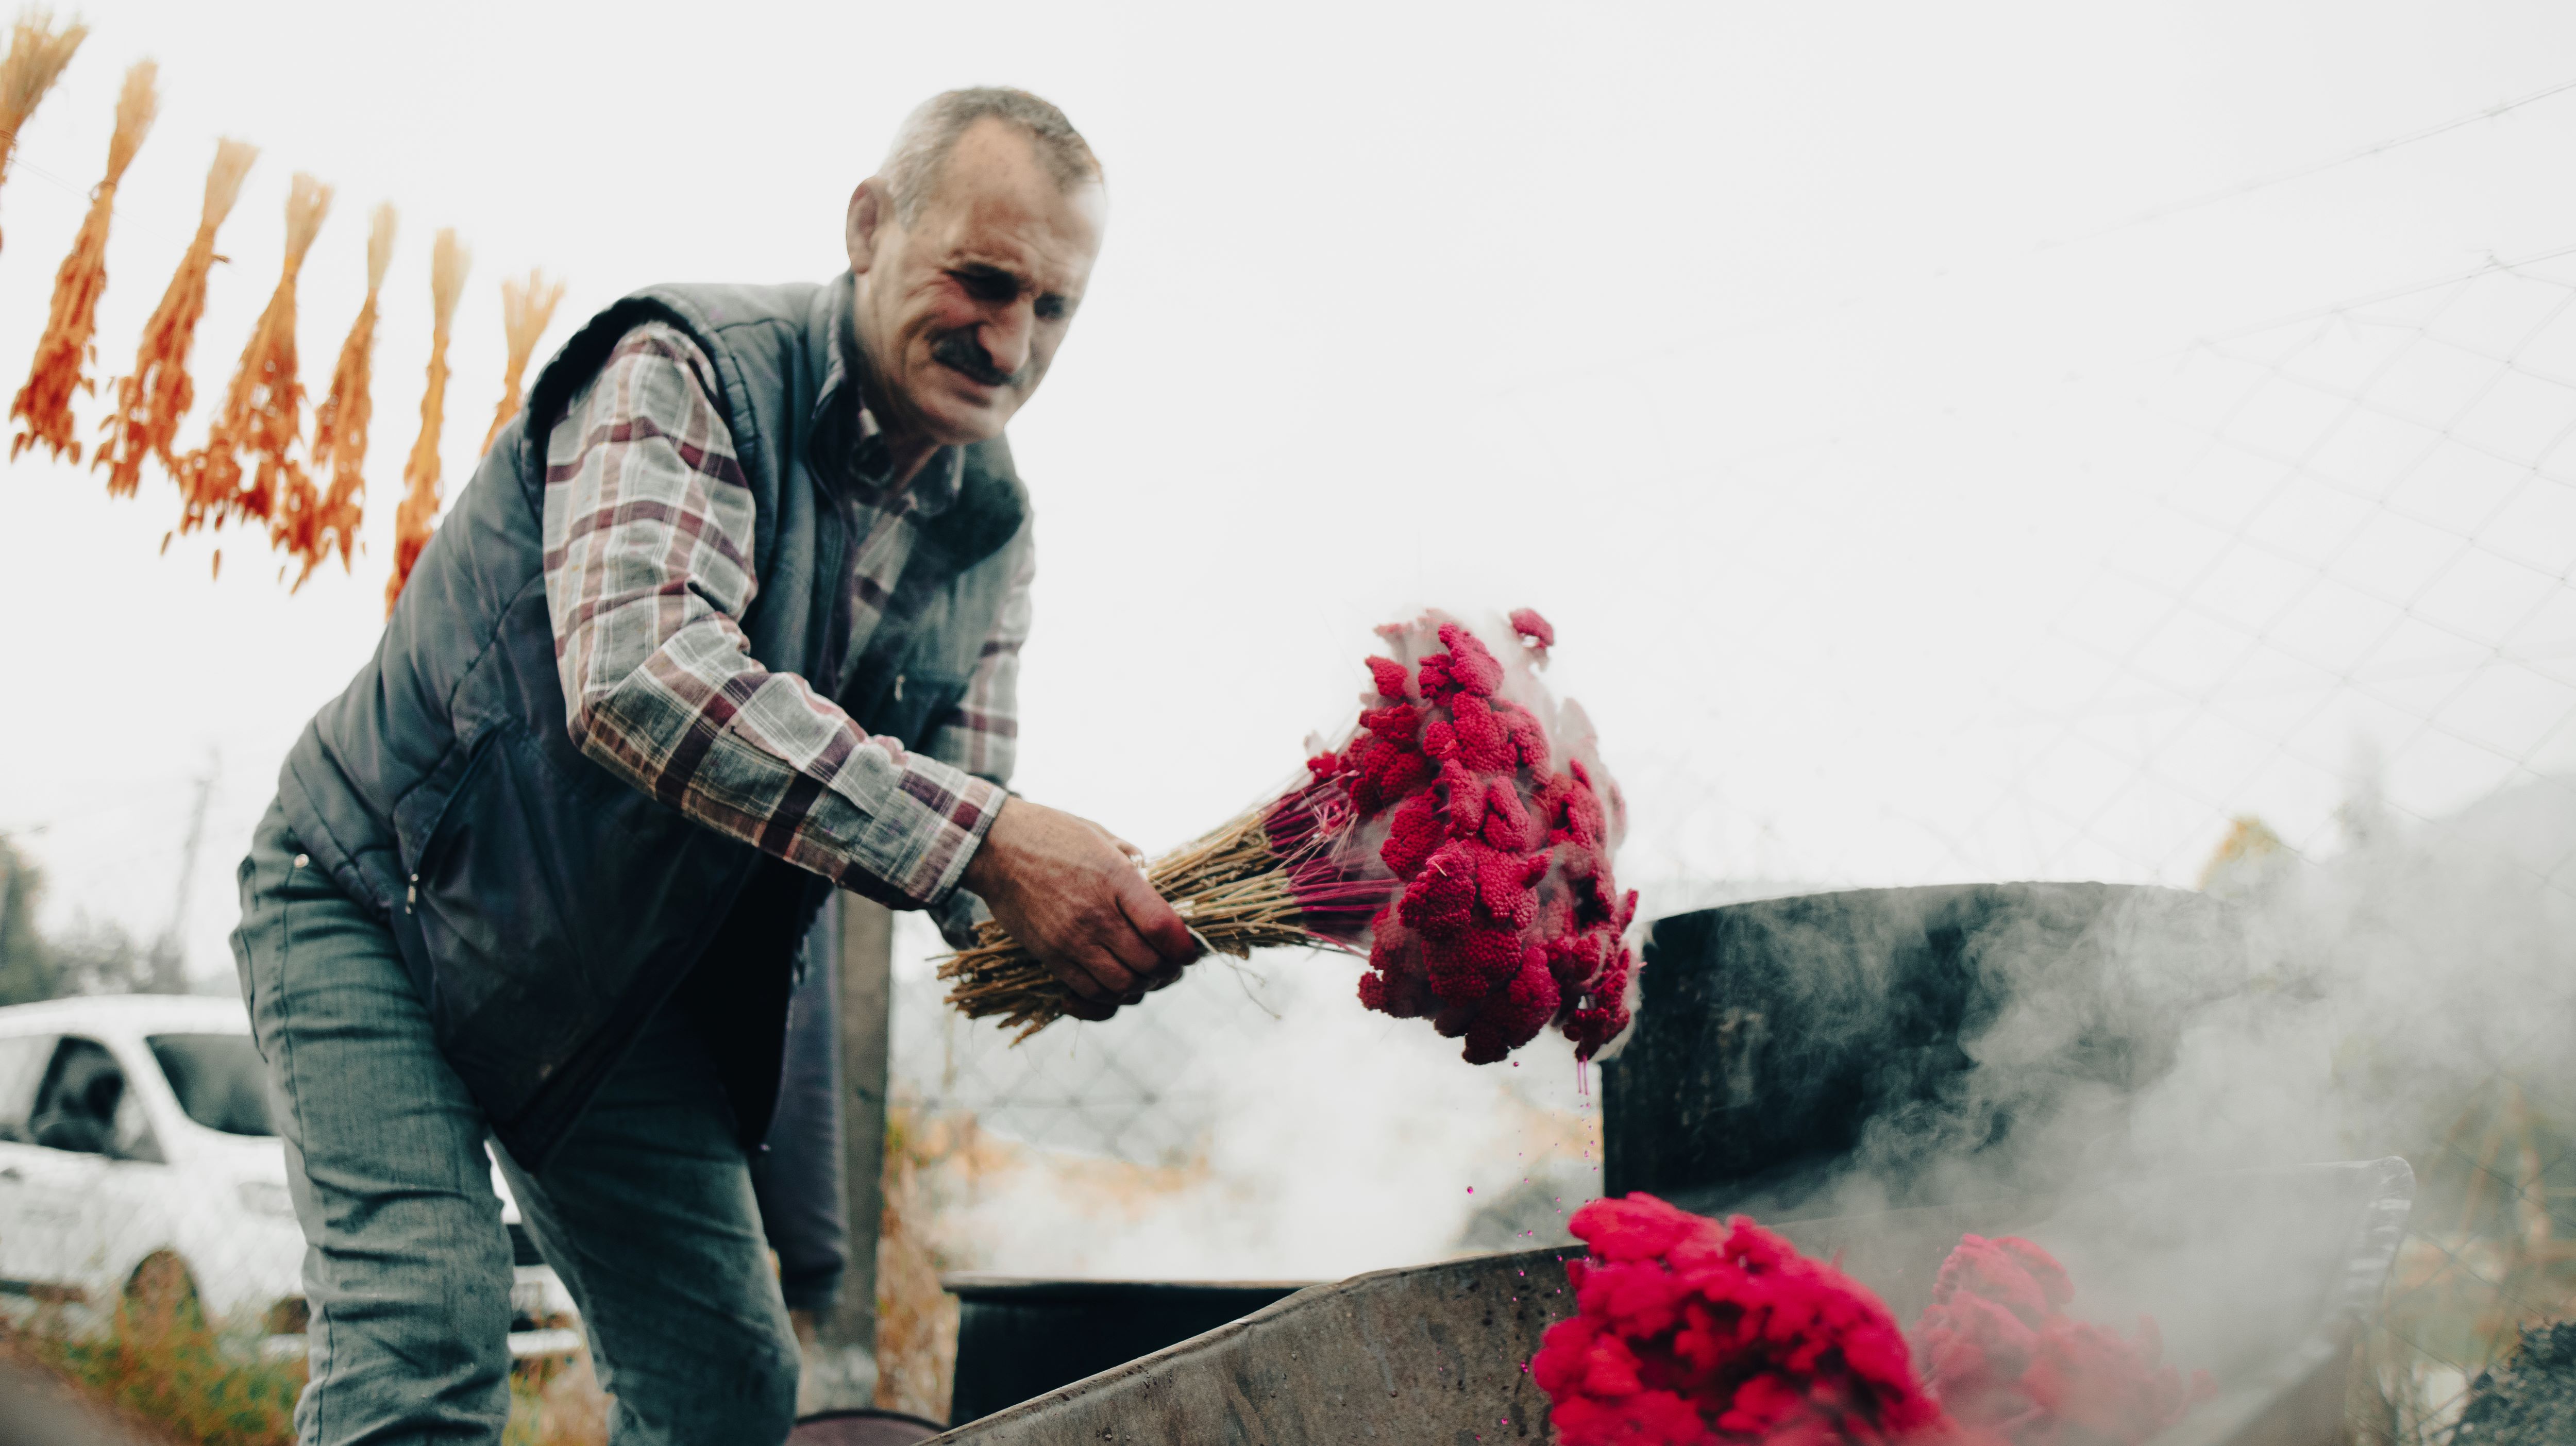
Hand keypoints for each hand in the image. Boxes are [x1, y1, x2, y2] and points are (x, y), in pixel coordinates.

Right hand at [961, 796, 1198, 1018]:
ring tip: (1146, 977)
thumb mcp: (1102, 836)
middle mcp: (1095, 915)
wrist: (994, 847)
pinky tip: (1115, 988)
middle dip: (1169, 971)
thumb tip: (1158, 889)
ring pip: (1122, 985)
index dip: (1185, 948)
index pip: (1163, 929)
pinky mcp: (1050, 956)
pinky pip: (1088, 992)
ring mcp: (1070, 940)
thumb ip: (1134, 864)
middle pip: (1148, 963)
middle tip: (1172, 966)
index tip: (1190, 951)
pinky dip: (1108, 999)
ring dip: (1142, 987)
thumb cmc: (1052, 835)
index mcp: (1115, 880)